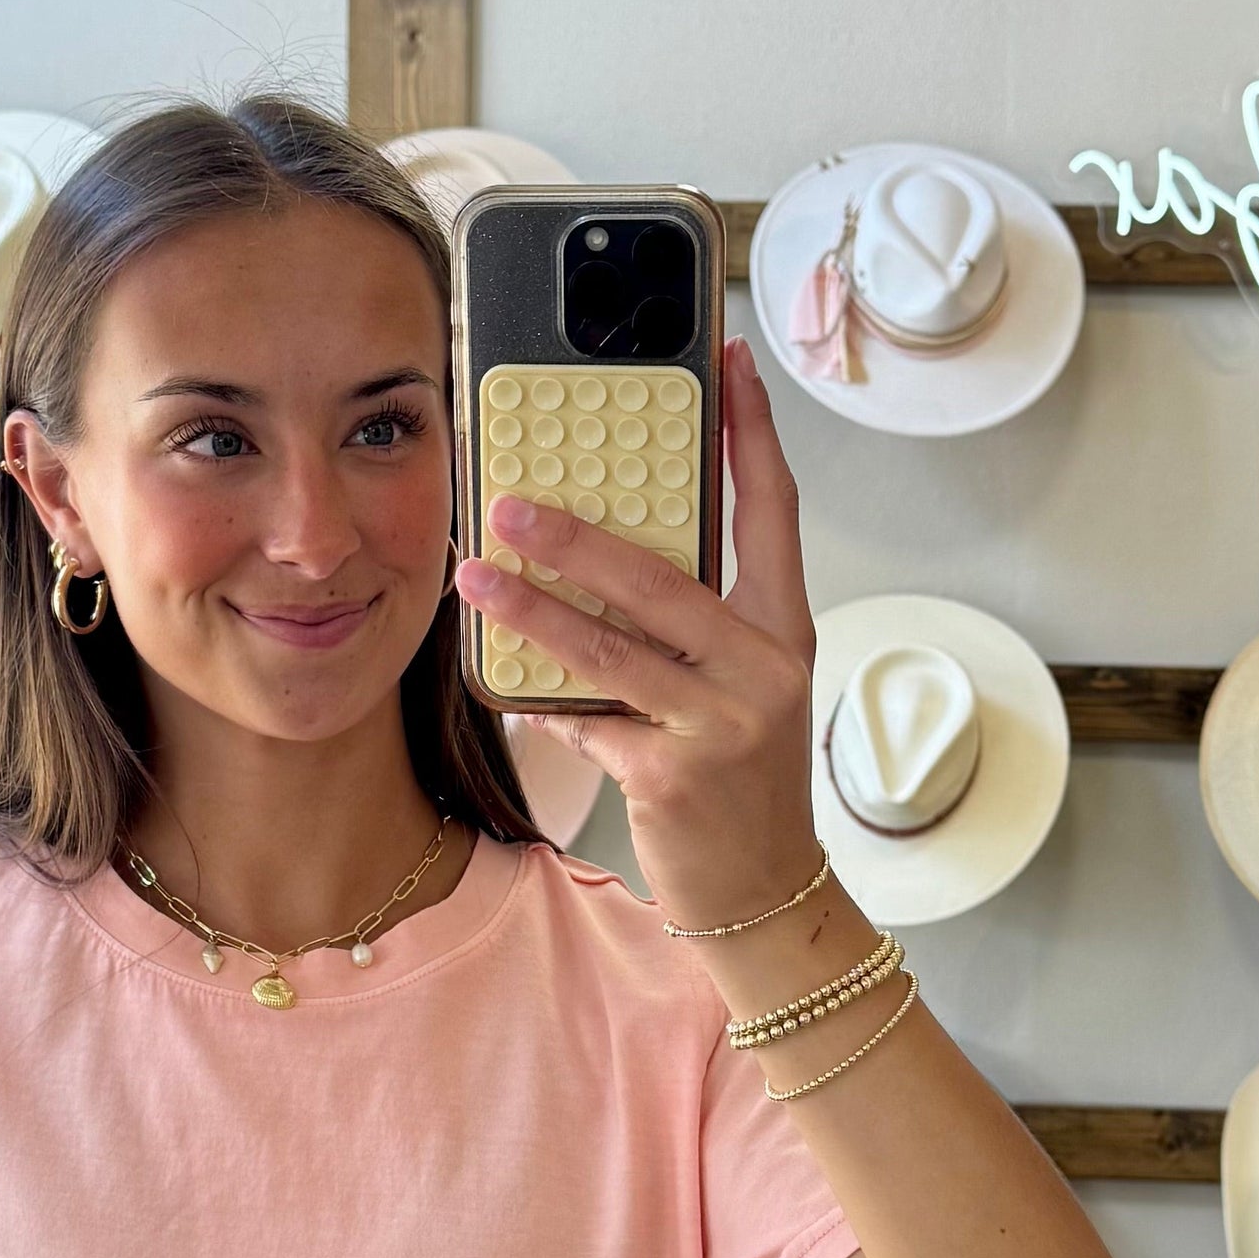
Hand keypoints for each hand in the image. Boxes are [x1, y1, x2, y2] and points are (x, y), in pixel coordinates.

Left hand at [455, 336, 821, 930]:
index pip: (774, 512)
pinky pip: (587, 722)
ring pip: (611, 648)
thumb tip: (602, 564)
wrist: (764, 893)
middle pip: (663, 576)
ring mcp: (720, 723)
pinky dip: (542, 703)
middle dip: (579, 534)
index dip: (752, 434)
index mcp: (783, 631)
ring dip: (532, 610)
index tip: (729, 364)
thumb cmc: (742, 784)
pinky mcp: (672, 776)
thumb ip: (689, 630)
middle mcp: (762, 669)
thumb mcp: (738, 694)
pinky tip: (502, 685)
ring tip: (475, 574)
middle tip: (512, 498)